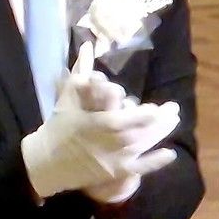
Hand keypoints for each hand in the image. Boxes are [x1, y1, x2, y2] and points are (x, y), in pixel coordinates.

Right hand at [21, 47, 180, 200]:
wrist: (45, 162)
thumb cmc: (57, 127)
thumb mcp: (66, 97)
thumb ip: (80, 71)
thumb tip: (87, 46)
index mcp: (93, 124)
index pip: (121, 119)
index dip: (141, 115)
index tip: (156, 107)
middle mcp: (105, 142)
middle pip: (138, 132)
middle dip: (159, 121)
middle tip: (173, 109)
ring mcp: (111, 159)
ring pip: (141, 146)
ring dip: (161, 134)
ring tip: (174, 121)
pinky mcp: (112, 172)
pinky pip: (137, 169)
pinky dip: (154, 162)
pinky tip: (170, 153)